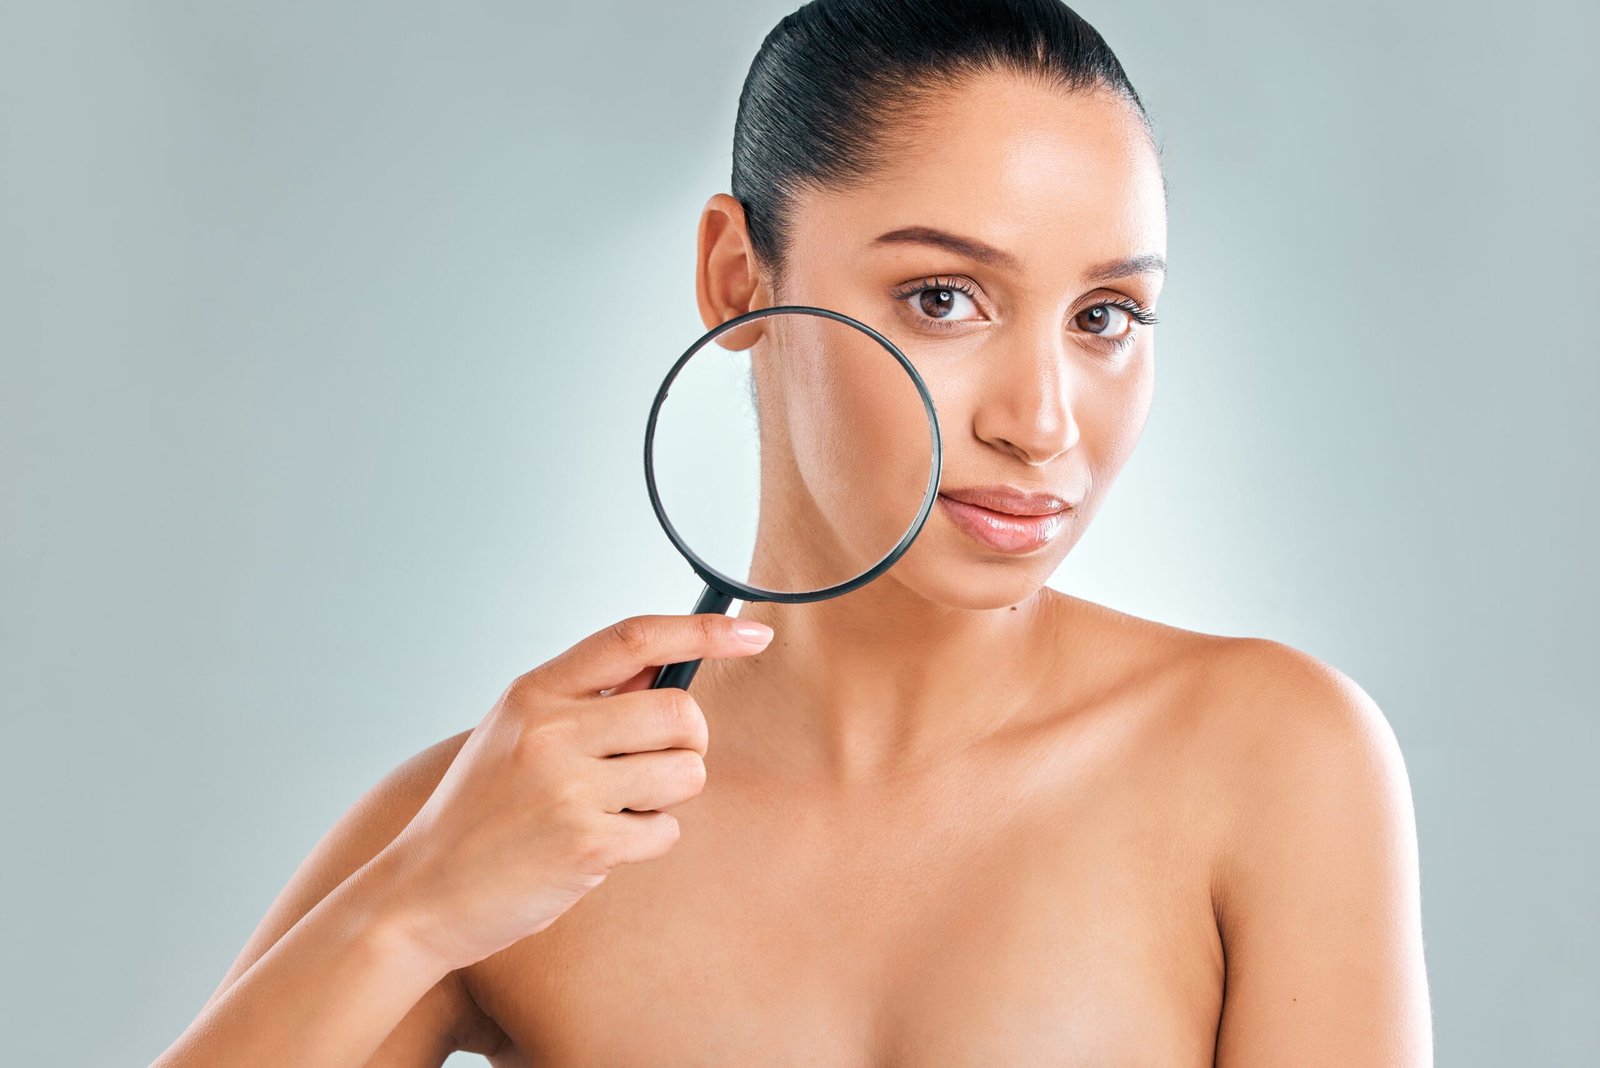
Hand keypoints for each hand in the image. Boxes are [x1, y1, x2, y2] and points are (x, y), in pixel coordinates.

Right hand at [372, 612, 773, 971]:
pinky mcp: (585, 842)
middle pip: (680, 711)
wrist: (422, 893)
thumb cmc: (480, 812)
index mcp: (534, 692)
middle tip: (652, 767)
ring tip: (615, 810)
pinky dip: (646, 841)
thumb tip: (667, 665)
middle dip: (686, 743)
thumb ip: (588, 698)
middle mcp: (550, 730)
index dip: (702, 631)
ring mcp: (567, 786)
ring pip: (685, 771)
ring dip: (667, 797)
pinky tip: (599, 846)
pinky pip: (665, 830)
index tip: (752, 634)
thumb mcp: (516, 733)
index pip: (634, 638)